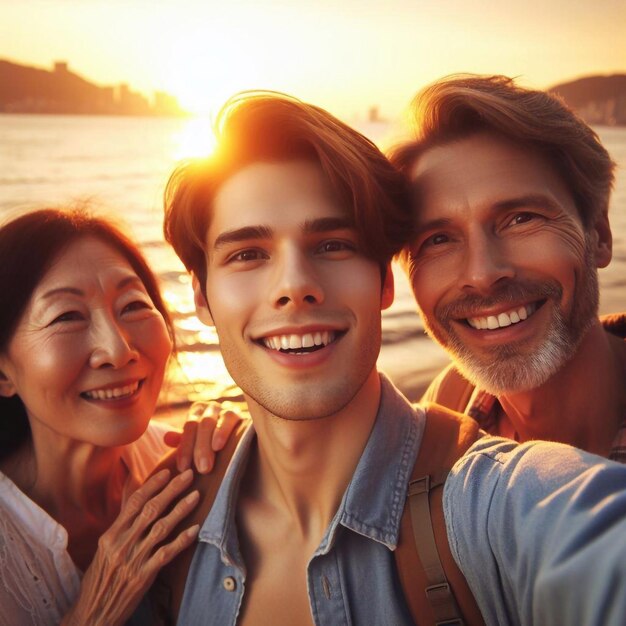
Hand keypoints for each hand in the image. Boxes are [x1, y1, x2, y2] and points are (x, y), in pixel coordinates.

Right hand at [62, 469, 198, 625]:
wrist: (93, 613)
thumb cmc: (101, 577)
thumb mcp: (105, 546)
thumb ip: (122, 521)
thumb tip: (132, 493)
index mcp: (111, 535)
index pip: (134, 502)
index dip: (152, 485)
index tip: (168, 471)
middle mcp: (122, 544)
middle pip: (151, 510)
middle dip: (171, 490)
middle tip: (189, 475)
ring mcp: (133, 560)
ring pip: (161, 528)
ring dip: (181, 510)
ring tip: (196, 495)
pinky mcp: (144, 576)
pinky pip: (166, 554)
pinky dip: (181, 541)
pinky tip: (195, 529)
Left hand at [163, 401, 242, 473]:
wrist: (242, 438)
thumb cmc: (215, 442)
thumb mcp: (197, 441)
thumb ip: (183, 440)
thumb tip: (167, 438)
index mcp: (197, 411)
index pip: (188, 428)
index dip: (184, 448)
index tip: (182, 468)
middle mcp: (210, 407)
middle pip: (198, 425)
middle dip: (197, 449)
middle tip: (198, 471)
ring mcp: (224, 408)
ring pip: (210, 423)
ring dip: (206, 444)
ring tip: (206, 466)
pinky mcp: (239, 414)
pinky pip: (228, 419)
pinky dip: (222, 432)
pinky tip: (218, 446)